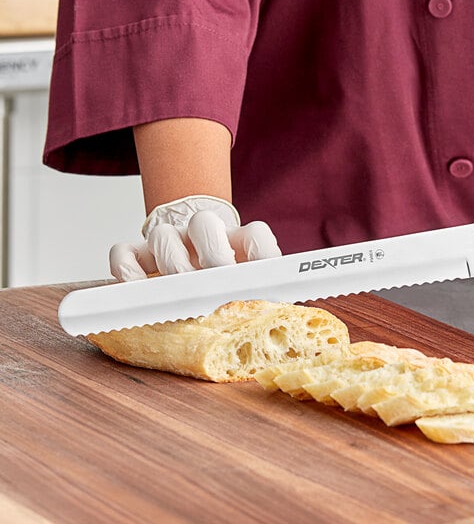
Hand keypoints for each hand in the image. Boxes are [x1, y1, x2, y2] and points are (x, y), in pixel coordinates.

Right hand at [109, 195, 280, 281]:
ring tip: (181, 290)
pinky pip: (123, 253)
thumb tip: (287, 313)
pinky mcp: (138, 253)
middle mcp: (205, 235)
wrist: (193, 257)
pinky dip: (127, 271)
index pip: (256, 235)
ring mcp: (170, 241)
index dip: (261, 252)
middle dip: (212, 252)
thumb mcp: (253, 287)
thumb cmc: (228, 282)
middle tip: (216, 280)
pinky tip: (139, 289)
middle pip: (205, 223)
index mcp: (240, 242)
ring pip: (163, 236)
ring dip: (173, 263)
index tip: (262, 277)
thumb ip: (269, 295)